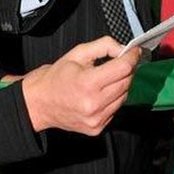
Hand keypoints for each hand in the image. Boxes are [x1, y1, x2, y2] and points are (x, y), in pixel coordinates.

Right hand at [22, 36, 140, 134]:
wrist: (40, 102)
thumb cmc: (57, 77)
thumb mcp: (78, 53)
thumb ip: (104, 46)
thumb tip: (123, 49)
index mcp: (87, 83)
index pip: (123, 68)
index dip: (132, 57)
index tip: (133, 51)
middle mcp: (93, 104)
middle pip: (126, 82)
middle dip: (126, 70)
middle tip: (117, 63)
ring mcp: (96, 118)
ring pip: (124, 96)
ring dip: (120, 85)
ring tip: (104, 80)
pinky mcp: (97, 128)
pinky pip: (116, 109)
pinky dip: (113, 99)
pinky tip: (100, 94)